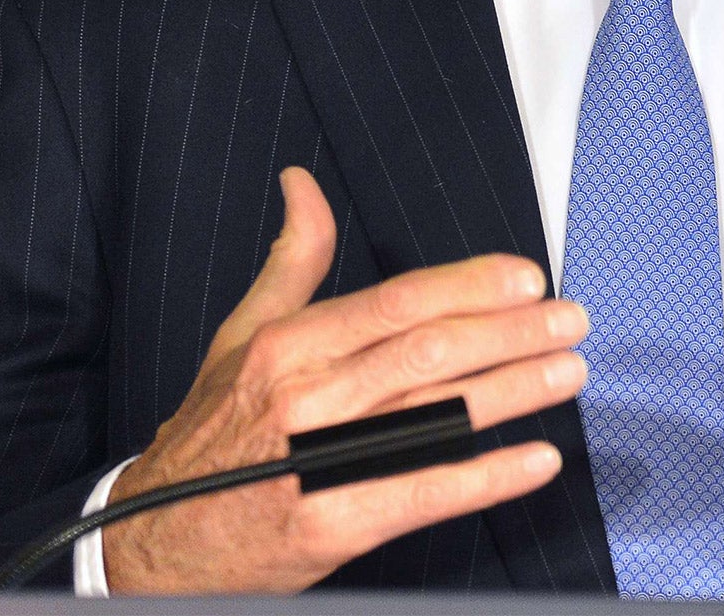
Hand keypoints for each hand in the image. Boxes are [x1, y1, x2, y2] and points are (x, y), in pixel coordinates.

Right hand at [102, 168, 588, 593]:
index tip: (526, 278)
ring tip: (566, 373)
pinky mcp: (330, 526)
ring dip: (513, 391)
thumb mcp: (241, 335)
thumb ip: (292, 261)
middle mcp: (304, 398)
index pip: (397, 302)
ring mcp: (318, 464)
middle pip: (428, 353)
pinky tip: (535, 459)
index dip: (470, 287)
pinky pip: (424, 493)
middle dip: (511, 333)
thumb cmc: (212, 432)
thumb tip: (303, 185)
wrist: (155, 539)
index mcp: (289, 346)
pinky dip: (487, 478)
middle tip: (569, 320)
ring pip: (435, 415)